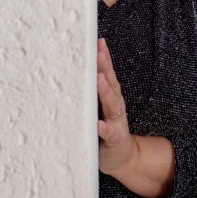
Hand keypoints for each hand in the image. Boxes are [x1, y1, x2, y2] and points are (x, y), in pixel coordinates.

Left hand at [97, 37, 135, 176]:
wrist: (123, 156)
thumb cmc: (106, 127)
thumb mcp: (101, 106)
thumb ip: (93, 90)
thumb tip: (74, 68)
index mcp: (111, 96)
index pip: (107, 73)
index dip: (104, 57)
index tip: (97, 41)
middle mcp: (116, 105)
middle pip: (111, 83)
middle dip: (105, 67)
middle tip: (99, 52)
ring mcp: (117, 121)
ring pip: (112, 104)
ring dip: (106, 92)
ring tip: (100, 79)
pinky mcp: (116, 139)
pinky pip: (111, 133)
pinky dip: (105, 128)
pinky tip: (100, 124)